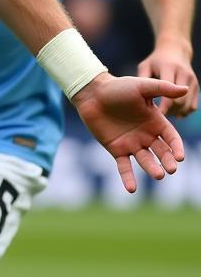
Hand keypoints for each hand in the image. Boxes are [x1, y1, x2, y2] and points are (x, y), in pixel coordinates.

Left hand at [72, 72, 188, 191]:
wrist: (91, 92)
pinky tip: (131, 189)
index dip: (176, 147)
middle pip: (162, 152)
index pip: (171, 138)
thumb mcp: (141, 86)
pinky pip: (124, 166)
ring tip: (158, 175)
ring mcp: (132, 144)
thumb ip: (162, 88)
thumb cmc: (117, 87)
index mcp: (156, 122)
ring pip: (146, 160)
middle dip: (168, 161)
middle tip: (171, 168)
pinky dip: (128, 178)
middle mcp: (147, 136)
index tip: (180, 156)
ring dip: (152, 168)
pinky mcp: (117, 149)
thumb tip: (184, 90)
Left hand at [137, 42, 197, 116]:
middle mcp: (183, 74)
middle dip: (169, 111)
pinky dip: (183, 112)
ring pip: (187, 105)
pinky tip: (172, 111)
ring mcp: (192, 81)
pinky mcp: (197, 87)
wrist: (175, 51)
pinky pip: (192, 106)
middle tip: (157, 115)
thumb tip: (139, 100)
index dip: (162, 106)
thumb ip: (142, 81)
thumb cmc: (155, 61)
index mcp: (169, 68)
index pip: (168, 91)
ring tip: (164, 111)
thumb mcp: (145, 66)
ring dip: (176, 112)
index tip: (153, 115)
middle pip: (179, 101)